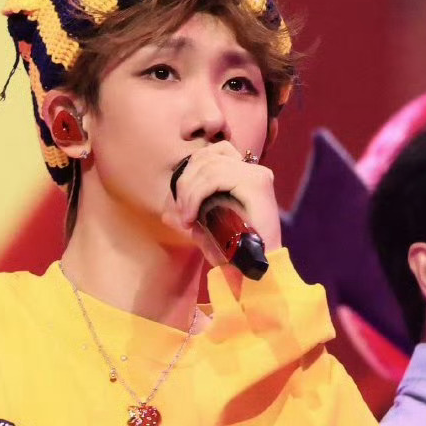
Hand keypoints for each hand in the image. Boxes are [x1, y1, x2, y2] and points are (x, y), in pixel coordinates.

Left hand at [168, 141, 281, 258]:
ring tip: (187, 218)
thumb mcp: (208, 234)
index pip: (213, 153)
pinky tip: (192, 215)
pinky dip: (197, 195)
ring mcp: (256, 175)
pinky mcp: (255, 183)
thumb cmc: (236, 256)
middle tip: (182, 213)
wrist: (259, 272)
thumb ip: (190, 221)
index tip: (182, 202)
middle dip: (186, 182)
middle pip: (208, 156)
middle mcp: (253, 171)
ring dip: (189, 192)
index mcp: (245, 177)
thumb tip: (166, 214)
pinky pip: (216, 178)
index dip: (191, 170)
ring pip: (209, 166)